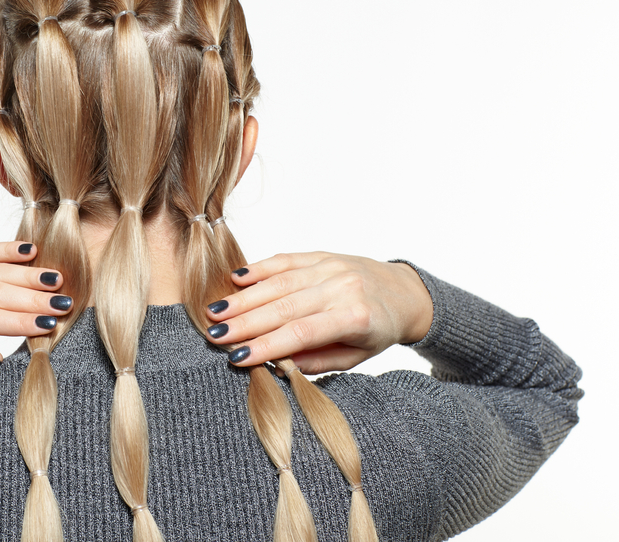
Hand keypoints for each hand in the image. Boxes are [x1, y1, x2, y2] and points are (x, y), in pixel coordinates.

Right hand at [204, 252, 432, 373]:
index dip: (267, 346)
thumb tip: (277, 364)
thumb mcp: (356, 357)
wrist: (405, 293)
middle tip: (214, 335)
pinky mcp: (322, 254)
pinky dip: (259, 269)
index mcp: (355, 317)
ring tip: (215, 311)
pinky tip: (235, 278)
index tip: (237, 358)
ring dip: (244, 298)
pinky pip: (286, 260)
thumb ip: (317, 360)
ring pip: (280, 282)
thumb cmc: (378, 331)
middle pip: (284, 307)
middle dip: (245, 322)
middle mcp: (343, 288)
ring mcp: (331, 267)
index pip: (301, 334)